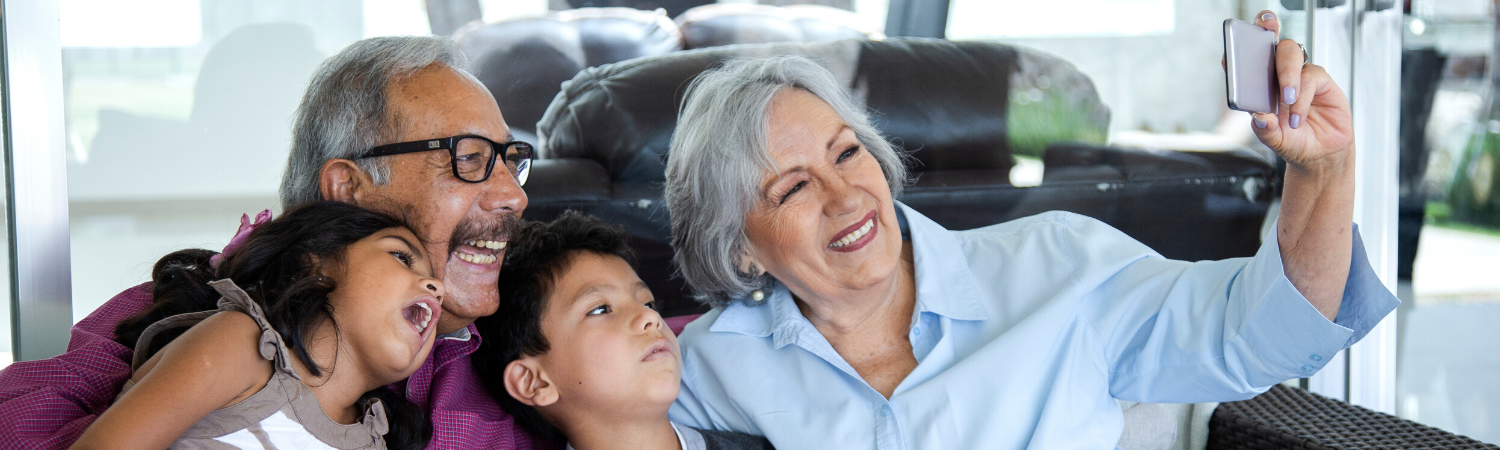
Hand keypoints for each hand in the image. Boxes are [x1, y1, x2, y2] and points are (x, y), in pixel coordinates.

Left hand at [1243, 11, 1353, 170]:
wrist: (1321, 152)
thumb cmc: (1293, 141)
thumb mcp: (1275, 141)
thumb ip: (1265, 129)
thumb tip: (1259, 117)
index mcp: (1259, 86)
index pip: (1246, 58)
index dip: (1240, 40)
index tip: (1236, 36)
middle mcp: (1278, 76)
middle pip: (1271, 45)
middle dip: (1266, 37)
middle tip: (1264, 46)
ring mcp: (1300, 76)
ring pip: (1291, 53)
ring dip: (1287, 75)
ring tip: (1287, 100)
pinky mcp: (1321, 81)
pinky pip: (1311, 76)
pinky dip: (1303, 97)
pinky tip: (1298, 117)